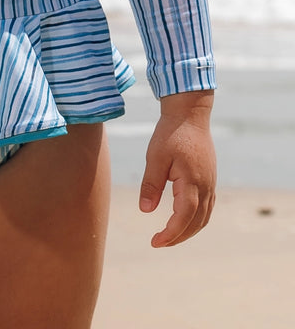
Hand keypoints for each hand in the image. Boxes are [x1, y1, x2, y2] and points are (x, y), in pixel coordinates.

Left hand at [139, 89, 215, 247]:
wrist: (190, 113)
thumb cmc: (170, 133)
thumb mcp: (155, 157)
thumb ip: (151, 184)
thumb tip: (145, 210)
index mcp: (192, 182)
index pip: (183, 218)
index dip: (170, 234)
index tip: (155, 242)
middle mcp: (205, 186)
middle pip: (196, 222)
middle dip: (178, 237)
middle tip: (159, 242)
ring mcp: (211, 182)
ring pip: (204, 216)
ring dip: (189, 230)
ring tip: (170, 235)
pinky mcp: (210, 177)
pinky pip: (208, 206)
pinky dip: (197, 218)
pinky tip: (184, 218)